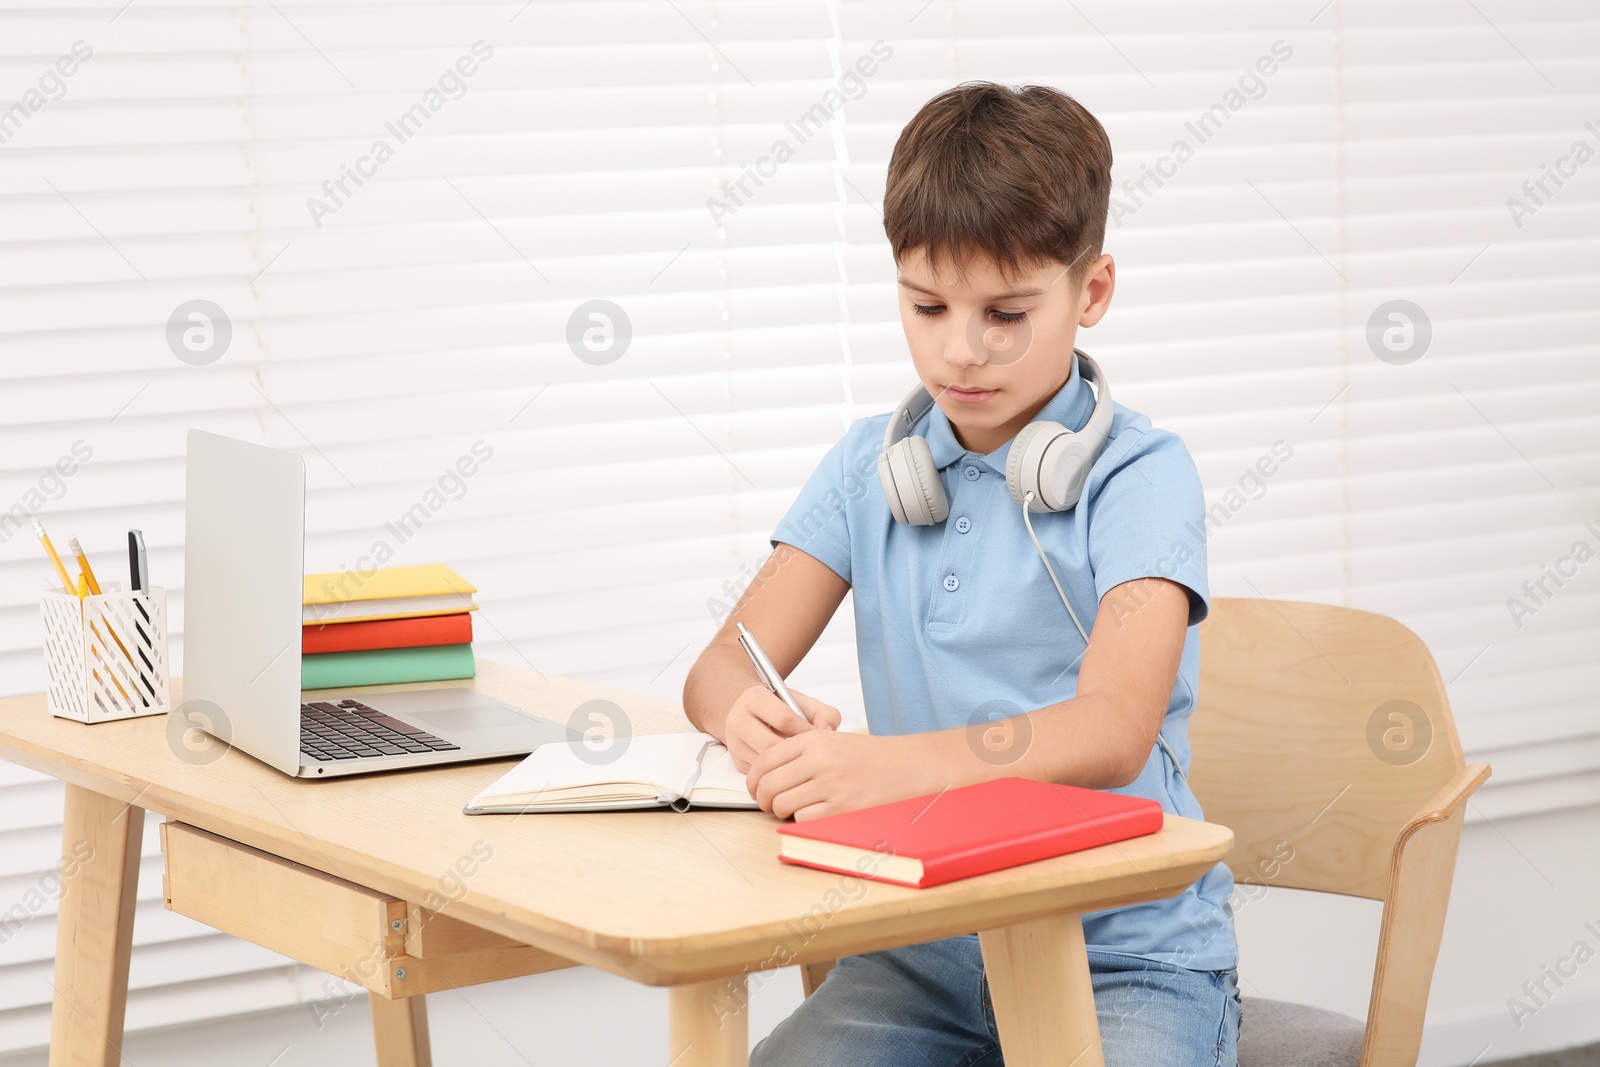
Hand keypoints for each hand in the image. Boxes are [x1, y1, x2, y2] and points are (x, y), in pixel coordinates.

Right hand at [722, 685, 839, 772]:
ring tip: (801, 759)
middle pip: (770, 744)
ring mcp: (735, 742)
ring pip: (765, 763)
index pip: (783, 718)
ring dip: (786, 765)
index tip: (818, 737)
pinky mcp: (737, 761)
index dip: (804, 730)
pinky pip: (762, 774)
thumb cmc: (778, 708)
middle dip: (794, 752)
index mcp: (754, 698)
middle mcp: (739, 719)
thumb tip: (828, 731)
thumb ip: (822, 712)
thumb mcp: (801, 702)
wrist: (751, 713)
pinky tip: (789, 766)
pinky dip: (779, 772)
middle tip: (810, 754)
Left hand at [747, 729, 941, 821]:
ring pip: (782, 805)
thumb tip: (767, 775)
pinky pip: (803, 821)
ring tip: (793, 810)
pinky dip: (803, 822)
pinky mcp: (842, 810)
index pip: (765, 759)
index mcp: (814, 740)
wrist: (911, 767)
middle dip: (762, 800)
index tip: (755, 788)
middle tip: (768, 805)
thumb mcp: (835, 741)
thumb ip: (802, 752)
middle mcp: (819, 760)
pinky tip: (815, 815)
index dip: (753, 778)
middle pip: (768, 785)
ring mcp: (830, 786)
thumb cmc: (874, 757)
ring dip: (782, 813)